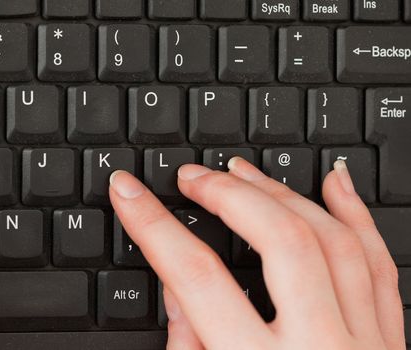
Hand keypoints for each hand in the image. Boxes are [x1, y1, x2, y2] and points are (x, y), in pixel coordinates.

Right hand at [110, 157, 402, 349]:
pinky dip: (356, 216)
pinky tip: (334, 183)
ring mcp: (366, 346)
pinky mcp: (392, 345)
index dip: (153, 226)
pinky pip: (380, 265)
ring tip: (244, 170)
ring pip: (334, 241)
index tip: (127, 192)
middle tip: (192, 176)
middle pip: (279, 243)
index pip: (195, 280)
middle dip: (228, 195)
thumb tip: (177, 289)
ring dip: (284, 194)